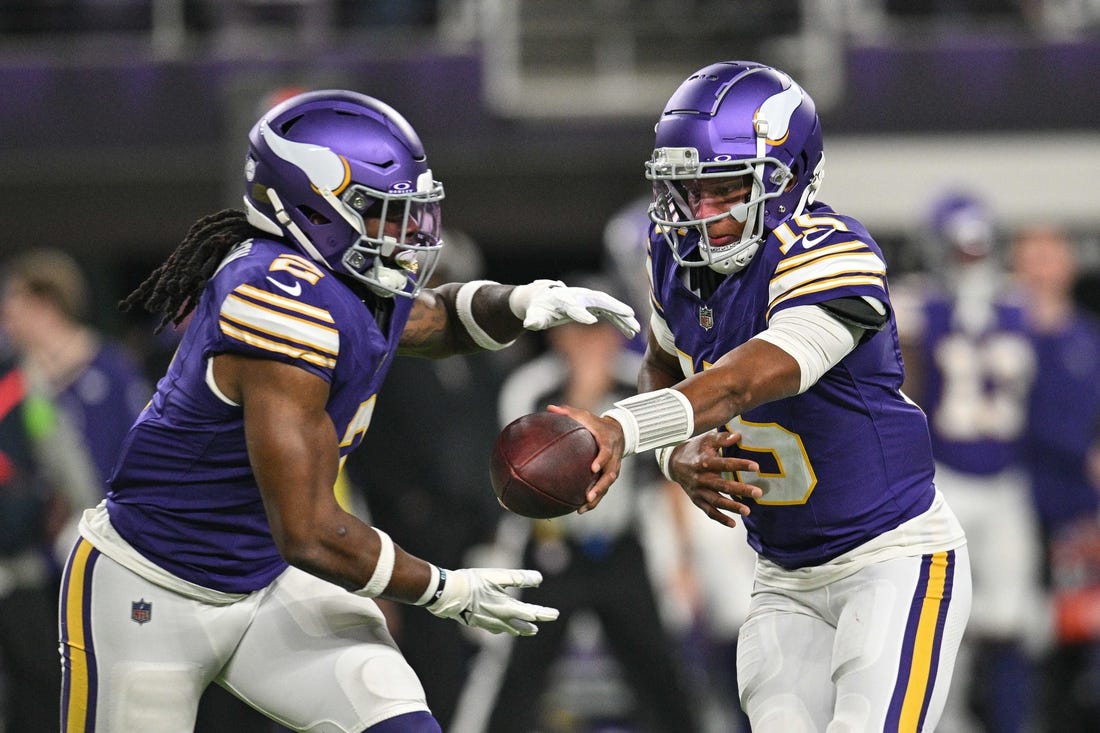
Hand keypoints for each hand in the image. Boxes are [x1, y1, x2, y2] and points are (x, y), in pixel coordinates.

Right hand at [426, 568, 558, 635]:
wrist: (448, 593)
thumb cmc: (474, 582)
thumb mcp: (498, 576)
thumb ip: (519, 578)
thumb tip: (539, 579)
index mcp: (507, 607)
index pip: (532, 613)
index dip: (545, 613)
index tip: (555, 614)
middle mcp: (499, 619)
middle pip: (520, 625)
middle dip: (531, 626)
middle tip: (538, 627)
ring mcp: (488, 623)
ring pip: (507, 629)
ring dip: (518, 630)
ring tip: (524, 630)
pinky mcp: (477, 622)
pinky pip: (494, 629)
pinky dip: (502, 628)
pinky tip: (500, 627)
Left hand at [510, 280, 639, 337]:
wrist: (544, 298)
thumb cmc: (539, 308)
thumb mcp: (535, 315)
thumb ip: (534, 320)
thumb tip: (531, 324)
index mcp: (562, 299)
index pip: (573, 305)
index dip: (581, 313)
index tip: (592, 321)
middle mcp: (579, 297)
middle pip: (599, 300)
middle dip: (614, 307)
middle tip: (629, 315)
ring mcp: (588, 300)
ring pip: (609, 306)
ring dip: (623, 317)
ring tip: (636, 329)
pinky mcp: (594, 306)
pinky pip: (610, 313)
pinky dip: (621, 321)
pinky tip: (631, 332)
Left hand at [547, 403, 625, 512]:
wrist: (618, 432)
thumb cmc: (596, 424)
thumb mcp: (585, 415)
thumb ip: (568, 412)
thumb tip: (549, 408)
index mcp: (608, 443)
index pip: (607, 452)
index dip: (602, 460)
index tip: (593, 467)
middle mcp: (613, 458)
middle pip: (610, 475)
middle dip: (600, 487)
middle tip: (589, 496)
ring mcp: (613, 468)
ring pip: (607, 486)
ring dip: (596, 498)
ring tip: (582, 509)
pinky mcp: (609, 476)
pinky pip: (603, 490)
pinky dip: (593, 501)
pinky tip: (579, 509)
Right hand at [668, 431, 762, 528]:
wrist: (674, 464)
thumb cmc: (696, 449)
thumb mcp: (706, 440)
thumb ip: (722, 438)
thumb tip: (738, 436)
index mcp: (704, 462)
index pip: (724, 463)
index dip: (740, 465)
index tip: (756, 467)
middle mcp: (700, 478)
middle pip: (722, 485)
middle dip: (741, 489)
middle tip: (758, 492)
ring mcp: (698, 491)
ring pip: (716, 501)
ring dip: (732, 507)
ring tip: (748, 511)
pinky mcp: (697, 500)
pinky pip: (709, 511)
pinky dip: (720, 518)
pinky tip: (733, 524)